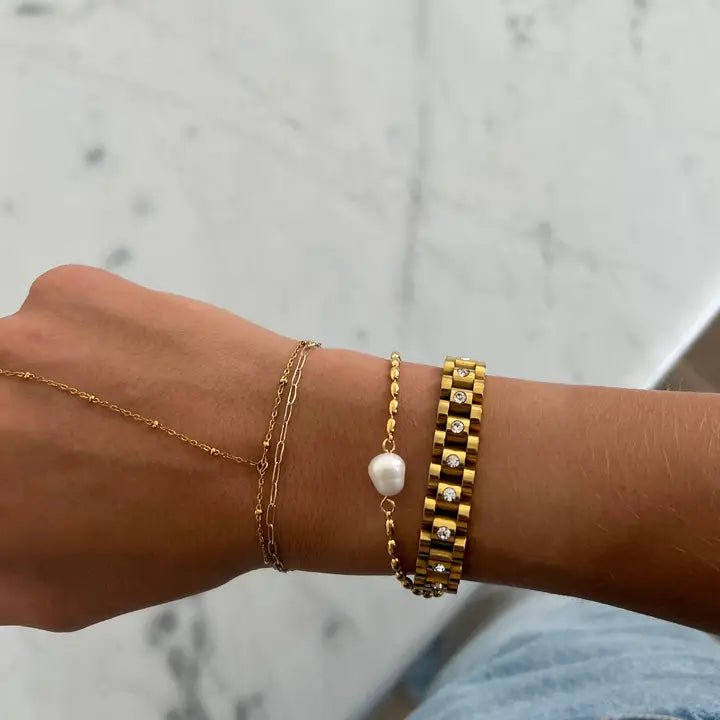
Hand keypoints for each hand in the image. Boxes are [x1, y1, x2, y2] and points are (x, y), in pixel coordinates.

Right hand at [0, 265, 296, 629]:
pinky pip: (60, 318)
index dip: (20, 472)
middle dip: (26, 429)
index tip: (44, 471)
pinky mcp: (66, 290)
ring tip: (129, 408)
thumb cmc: (183, 535)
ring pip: (15, 360)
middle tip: (84, 441)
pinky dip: (92, 342)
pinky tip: (150, 371)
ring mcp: (13, 338)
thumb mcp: (63, 595)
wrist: (281, 450)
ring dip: (50, 383)